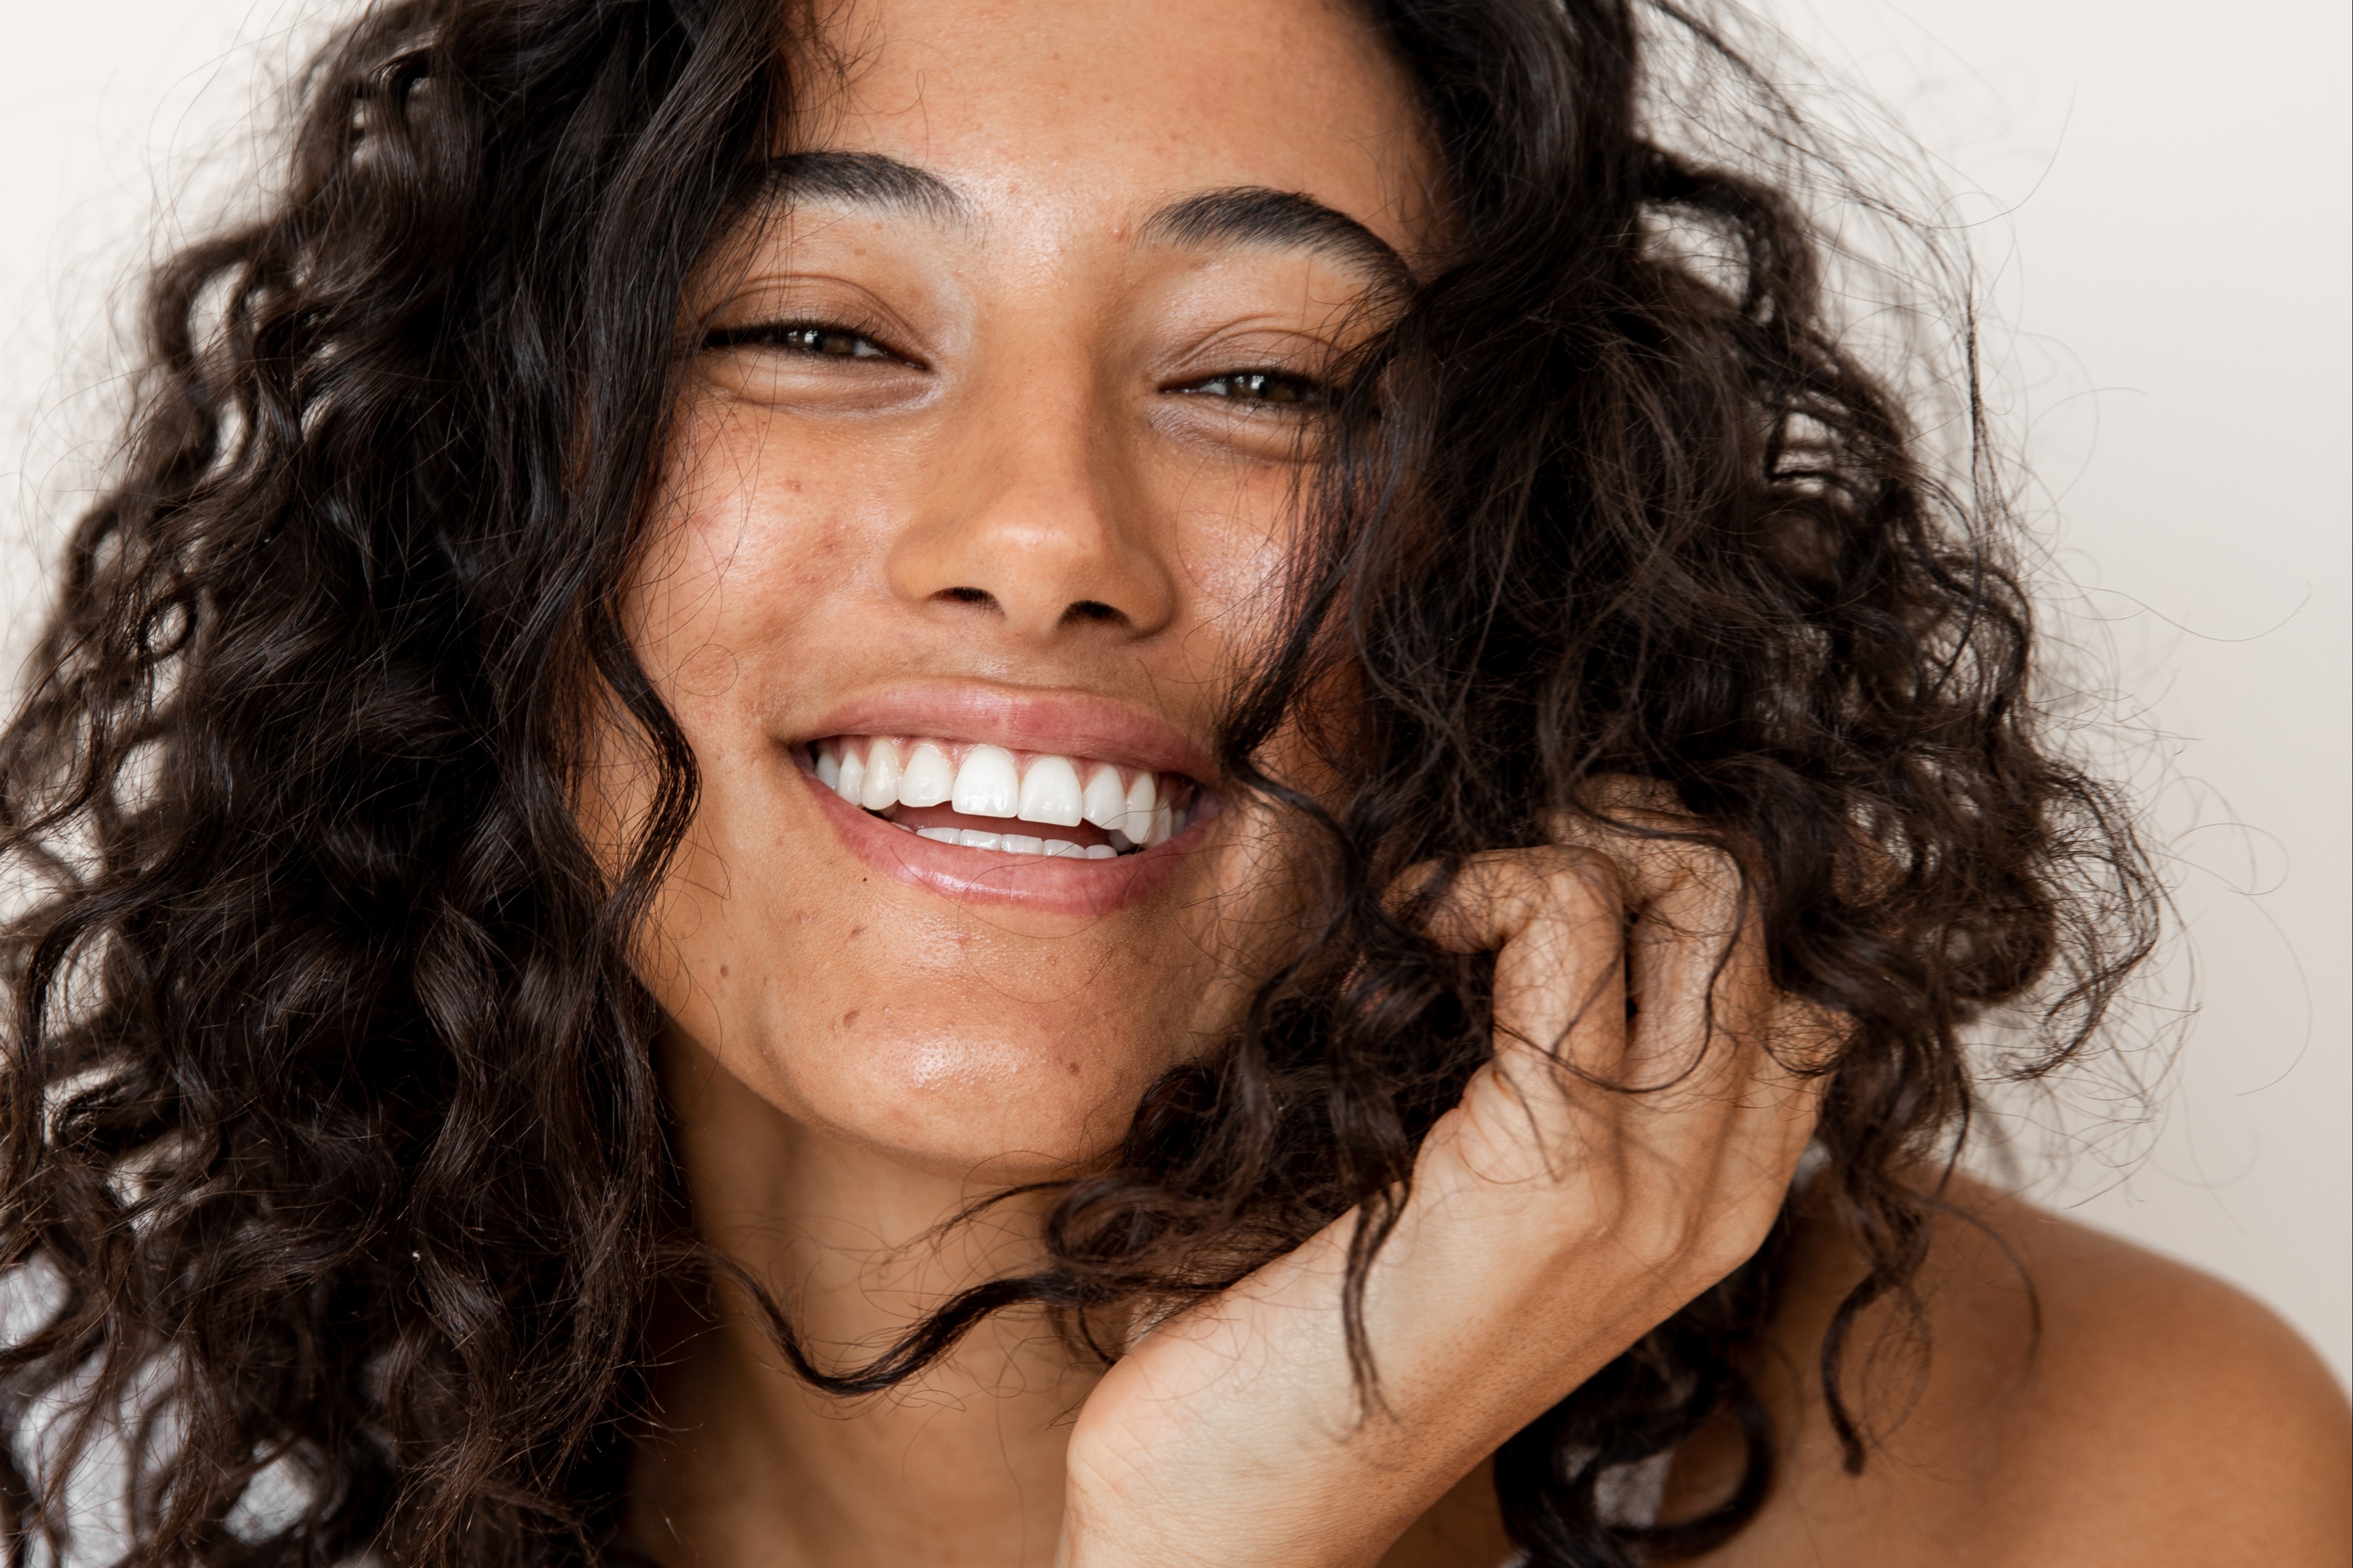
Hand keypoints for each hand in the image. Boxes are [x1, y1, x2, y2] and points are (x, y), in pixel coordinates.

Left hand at [1056, 802, 1831, 1566]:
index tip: (1569, 851)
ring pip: (1702, 897)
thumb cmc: (1321, 1325)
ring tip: (1458, 881)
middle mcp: (1712, 1198)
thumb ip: (1531, 1071)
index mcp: (1712, 1202)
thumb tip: (1517, 890)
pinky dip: (1492, 878)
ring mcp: (1646, 1194)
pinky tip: (1414, 917)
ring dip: (1575, 834)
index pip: (1804, 967)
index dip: (1702, 866)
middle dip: (1643, 820)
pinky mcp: (1545, 1177)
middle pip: (1766, 909)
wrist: (1235, 1508)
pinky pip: (1569, 929)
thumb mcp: (1458, 1182)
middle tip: (1509, 839)